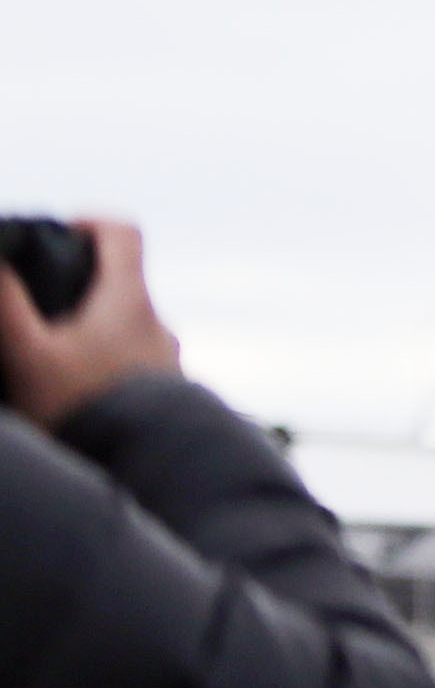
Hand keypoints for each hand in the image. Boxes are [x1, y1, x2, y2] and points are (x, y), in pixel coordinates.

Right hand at [0, 220, 177, 430]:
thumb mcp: (28, 355)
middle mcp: (156, 322)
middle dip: (80, 284)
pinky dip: (105, 357)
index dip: (90, 222)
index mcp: (129, 301)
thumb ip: (8, 306)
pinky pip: (133, 357)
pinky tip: (75, 385)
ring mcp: (165, 355)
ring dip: (91, 325)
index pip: (123, 233)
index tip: (61, 233)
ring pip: (126, 323)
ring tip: (52, 349)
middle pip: (122, 280)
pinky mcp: (165, 387)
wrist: (145, 465)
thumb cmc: (83, 408)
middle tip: (40, 301)